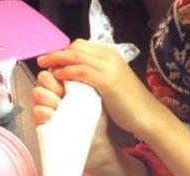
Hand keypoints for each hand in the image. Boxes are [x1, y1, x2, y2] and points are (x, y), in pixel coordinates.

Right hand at [32, 66, 113, 175]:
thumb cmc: (97, 118)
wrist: (98, 141)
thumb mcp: (94, 93)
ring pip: (37, 93)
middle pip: (42, 78)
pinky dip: (43, 113)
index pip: (54, 67)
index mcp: (65, 83)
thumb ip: (82, 77)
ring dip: (50, 98)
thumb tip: (75, 63)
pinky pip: (36, 112)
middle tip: (65, 95)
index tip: (70, 82)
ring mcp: (47, 108)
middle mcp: (54, 94)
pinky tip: (54, 116)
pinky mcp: (43, 123)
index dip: (60, 71)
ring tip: (62, 107)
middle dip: (53, 85)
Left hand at [36, 39, 161, 137]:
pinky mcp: (107, 81)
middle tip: (43, 61)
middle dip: (57, 53)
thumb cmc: (130, 106)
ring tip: (44, 66)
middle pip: (77, 47)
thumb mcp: (113, 85)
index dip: (65, 51)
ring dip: (57, 59)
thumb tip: (82, 80)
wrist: (146, 116)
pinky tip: (58, 77)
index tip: (53, 60)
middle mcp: (110, 57)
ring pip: (77, 56)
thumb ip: (99, 78)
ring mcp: (109, 68)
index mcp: (112, 55)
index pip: (82, 45)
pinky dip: (68, 71)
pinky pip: (82, 71)